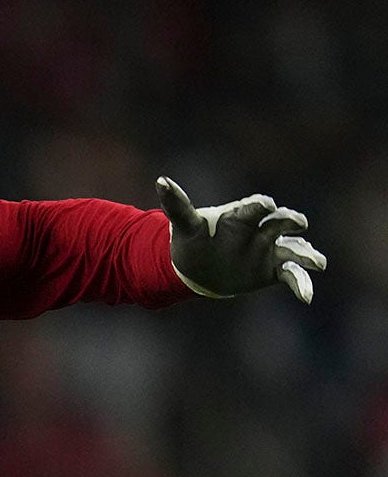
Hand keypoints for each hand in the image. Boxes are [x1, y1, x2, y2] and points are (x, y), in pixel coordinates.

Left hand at [156, 176, 326, 302]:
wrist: (200, 267)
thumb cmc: (196, 239)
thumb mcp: (186, 224)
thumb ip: (178, 205)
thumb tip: (161, 180)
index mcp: (241, 215)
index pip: (254, 207)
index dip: (260, 205)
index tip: (266, 205)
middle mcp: (260, 229)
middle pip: (280, 222)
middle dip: (289, 221)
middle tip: (296, 222)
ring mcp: (270, 249)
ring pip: (294, 249)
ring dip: (307, 254)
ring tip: (316, 262)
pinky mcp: (274, 270)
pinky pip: (292, 275)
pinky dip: (301, 283)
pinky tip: (306, 296)